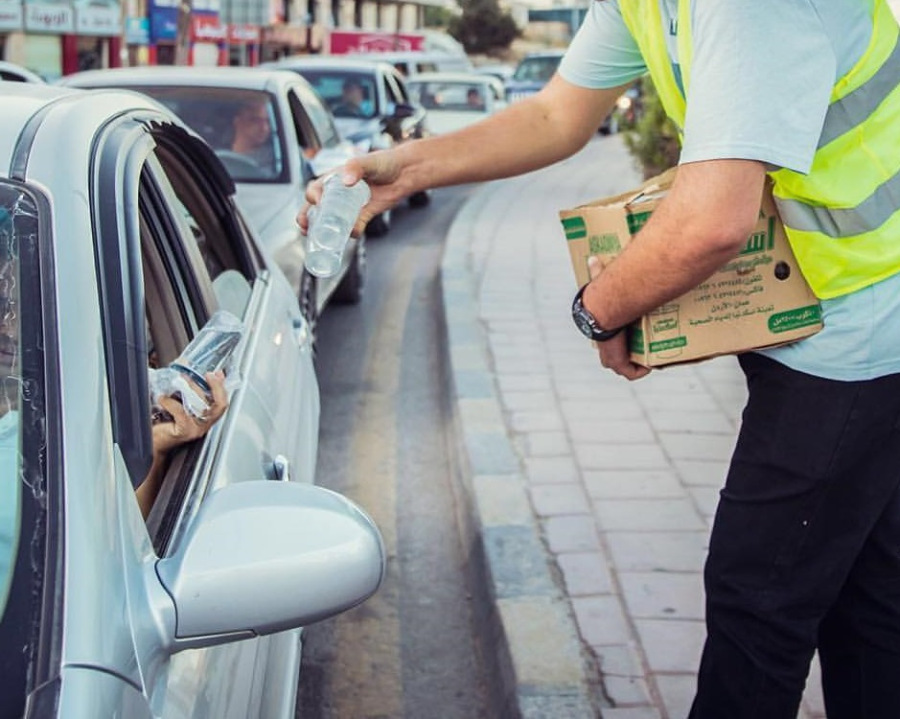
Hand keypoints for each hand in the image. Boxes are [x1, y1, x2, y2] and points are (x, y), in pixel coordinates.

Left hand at [151, 370, 228, 456]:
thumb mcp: (180, 408)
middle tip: (195, 375)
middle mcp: (204, 425)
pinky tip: (162, 398)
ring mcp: (196, 429)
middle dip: (209, 386)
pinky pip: (181, 412)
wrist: (154, 444)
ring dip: (188, 390)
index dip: (221, 388)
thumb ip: (189, 395)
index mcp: (206, 419)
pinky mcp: (185, 431)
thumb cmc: (165, 425)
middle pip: (216, 404)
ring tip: (176, 382)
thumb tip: (190, 375)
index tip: (217, 374)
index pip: (222, 403)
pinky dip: (170, 402)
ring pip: (200, 405)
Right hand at [297, 150, 408, 237]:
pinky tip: (352, 234)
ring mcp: (350, 207)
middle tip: (304, 227)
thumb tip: (346, 181)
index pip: (315, 189)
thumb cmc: (383, 162)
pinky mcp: (363, 216)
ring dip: (323, 232)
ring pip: (332, 222)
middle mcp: (339, 195)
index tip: (316, 203)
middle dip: (307, 218)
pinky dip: (351, 233)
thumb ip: (355, 168)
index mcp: (334, 179)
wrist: (404, 173)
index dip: (312, 197)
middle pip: (316, 209)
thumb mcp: (367, 161)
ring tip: (319, 239)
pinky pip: (353, 228)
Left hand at [587, 257, 650, 380]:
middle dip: (632, 352)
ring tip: (654, 352)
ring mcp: (611, 358)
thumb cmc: (603, 295)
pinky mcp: (619, 365)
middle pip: (619, 355)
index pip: (611, 341)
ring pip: (626, 364)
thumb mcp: (602, 283)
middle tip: (648, 343)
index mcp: (602, 332)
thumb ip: (597, 271)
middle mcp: (604, 348)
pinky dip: (642, 370)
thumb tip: (593, 258)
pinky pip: (633, 373)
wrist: (604, 309)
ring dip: (639, 361)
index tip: (637, 332)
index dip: (623, 339)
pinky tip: (653, 362)